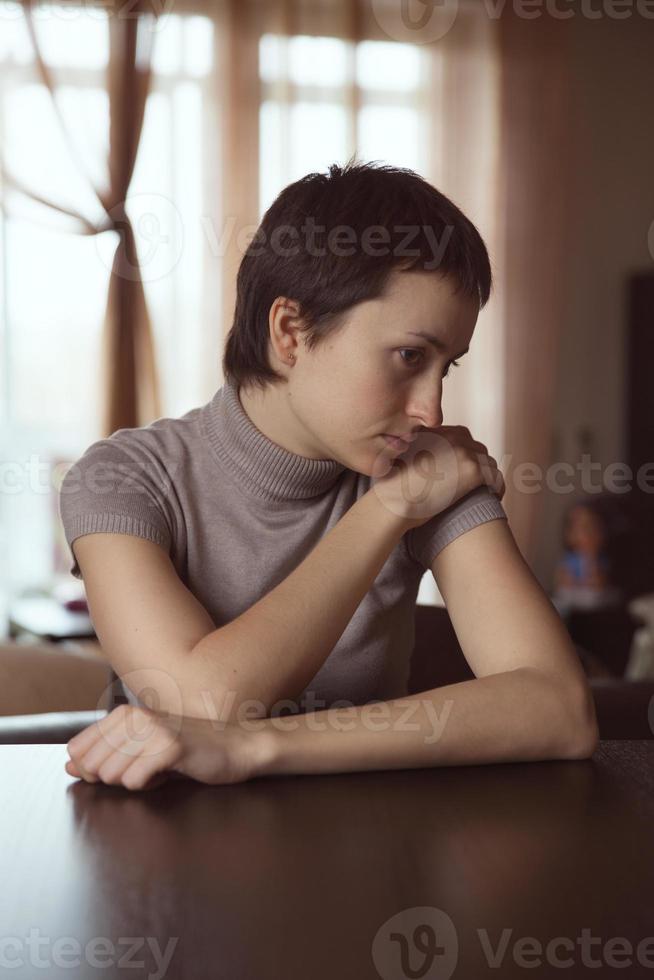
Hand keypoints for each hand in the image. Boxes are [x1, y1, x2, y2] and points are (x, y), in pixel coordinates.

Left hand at [65, 704, 263, 791]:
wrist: (237, 746)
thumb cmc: (191, 749)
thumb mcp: (145, 747)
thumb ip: (106, 754)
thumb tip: (68, 765)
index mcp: (126, 713)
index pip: (78, 748)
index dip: (91, 769)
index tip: (120, 770)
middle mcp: (137, 716)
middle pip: (93, 764)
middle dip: (112, 778)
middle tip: (142, 771)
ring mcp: (154, 730)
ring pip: (111, 773)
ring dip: (132, 782)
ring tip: (156, 772)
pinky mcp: (171, 747)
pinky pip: (135, 780)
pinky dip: (147, 786)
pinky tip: (165, 776)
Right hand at [371, 425, 505, 528]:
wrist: (393, 501)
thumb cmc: (392, 488)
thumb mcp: (401, 457)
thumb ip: (417, 451)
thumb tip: (426, 461)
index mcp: (436, 432)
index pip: (462, 437)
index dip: (465, 454)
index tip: (463, 470)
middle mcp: (451, 437)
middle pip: (477, 447)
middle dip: (478, 464)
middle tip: (476, 483)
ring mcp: (464, 453)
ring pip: (488, 463)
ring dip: (487, 477)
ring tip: (485, 492)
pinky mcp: (473, 471)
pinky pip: (496, 478)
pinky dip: (496, 488)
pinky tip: (492, 498)